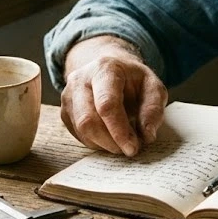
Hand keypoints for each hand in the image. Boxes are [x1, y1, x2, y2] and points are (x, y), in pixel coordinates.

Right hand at [60, 36, 167, 155]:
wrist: (111, 70)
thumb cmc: (133, 80)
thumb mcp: (153, 87)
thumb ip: (153, 109)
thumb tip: (147, 136)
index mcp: (105, 69)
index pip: (107, 104)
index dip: (119, 130)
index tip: (133, 148)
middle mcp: (80, 80)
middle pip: (88, 120)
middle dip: (111, 141)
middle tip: (130, 149)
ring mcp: (68, 96)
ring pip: (81, 130)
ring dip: (104, 144)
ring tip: (122, 142)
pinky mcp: (65, 111)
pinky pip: (78, 135)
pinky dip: (96, 143)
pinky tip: (110, 138)